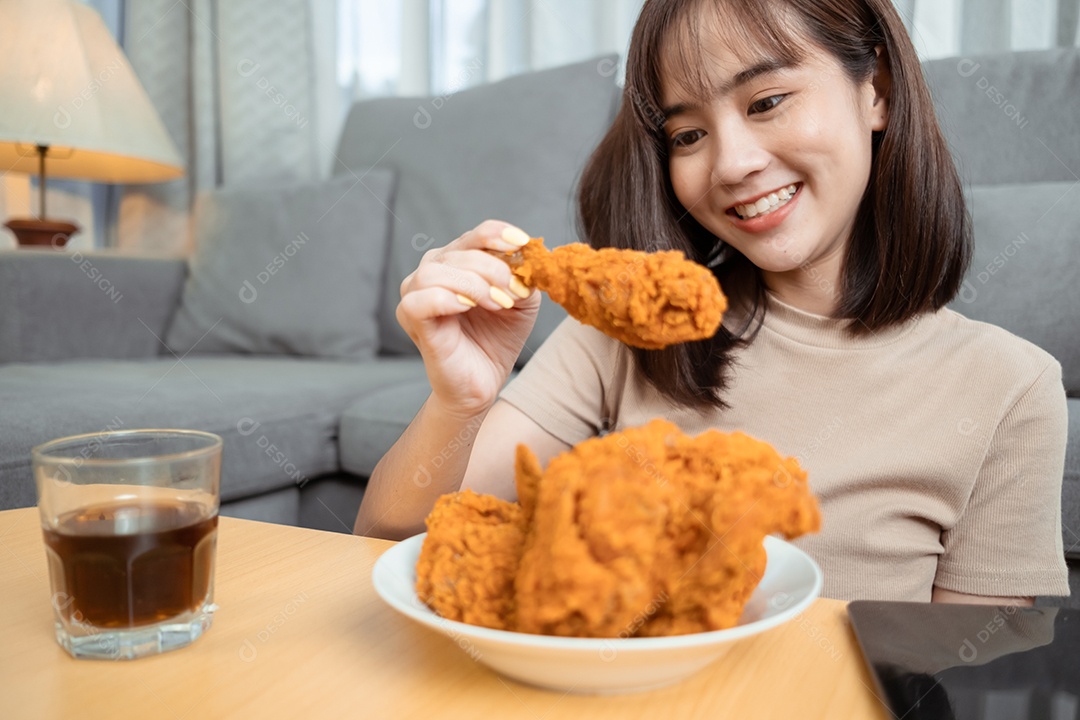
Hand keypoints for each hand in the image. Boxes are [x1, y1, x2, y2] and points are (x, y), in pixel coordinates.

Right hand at [397, 220, 539, 417]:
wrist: (483, 383)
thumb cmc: (496, 340)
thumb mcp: (521, 302)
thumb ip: (523, 276)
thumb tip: (526, 257)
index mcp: (457, 262)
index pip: (475, 236)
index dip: (497, 234)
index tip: (522, 243)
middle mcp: (432, 272)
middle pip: (459, 251)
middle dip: (492, 268)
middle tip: (513, 293)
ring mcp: (417, 295)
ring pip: (436, 271)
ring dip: (473, 283)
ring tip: (497, 304)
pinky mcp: (411, 321)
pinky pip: (418, 300)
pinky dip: (446, 299)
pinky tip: (468, 307)